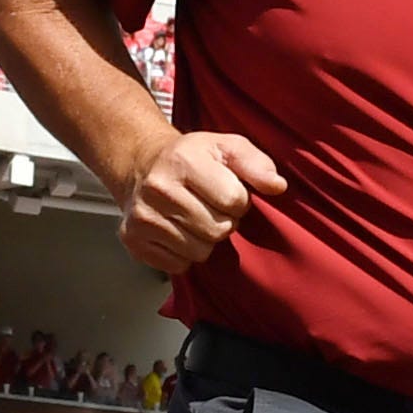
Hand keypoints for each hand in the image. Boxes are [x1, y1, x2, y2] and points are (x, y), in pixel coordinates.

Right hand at [112, 127, 285, 279]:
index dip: (239, 200)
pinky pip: (178, 265)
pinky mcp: (134, 241)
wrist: (141, 166)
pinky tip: (178, 231)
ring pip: (200, 252)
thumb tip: (278, 186)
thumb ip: (256, 163)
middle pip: (218, 230)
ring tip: (195, 218)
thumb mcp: (226, 147)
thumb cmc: (192, 158)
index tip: (227, 192)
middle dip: (223, 222)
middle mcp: (159, 188)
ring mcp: (143, 217)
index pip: (234, 201)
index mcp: (184, 161)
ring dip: (205, 240)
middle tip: (210, 207)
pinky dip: (184, 254)